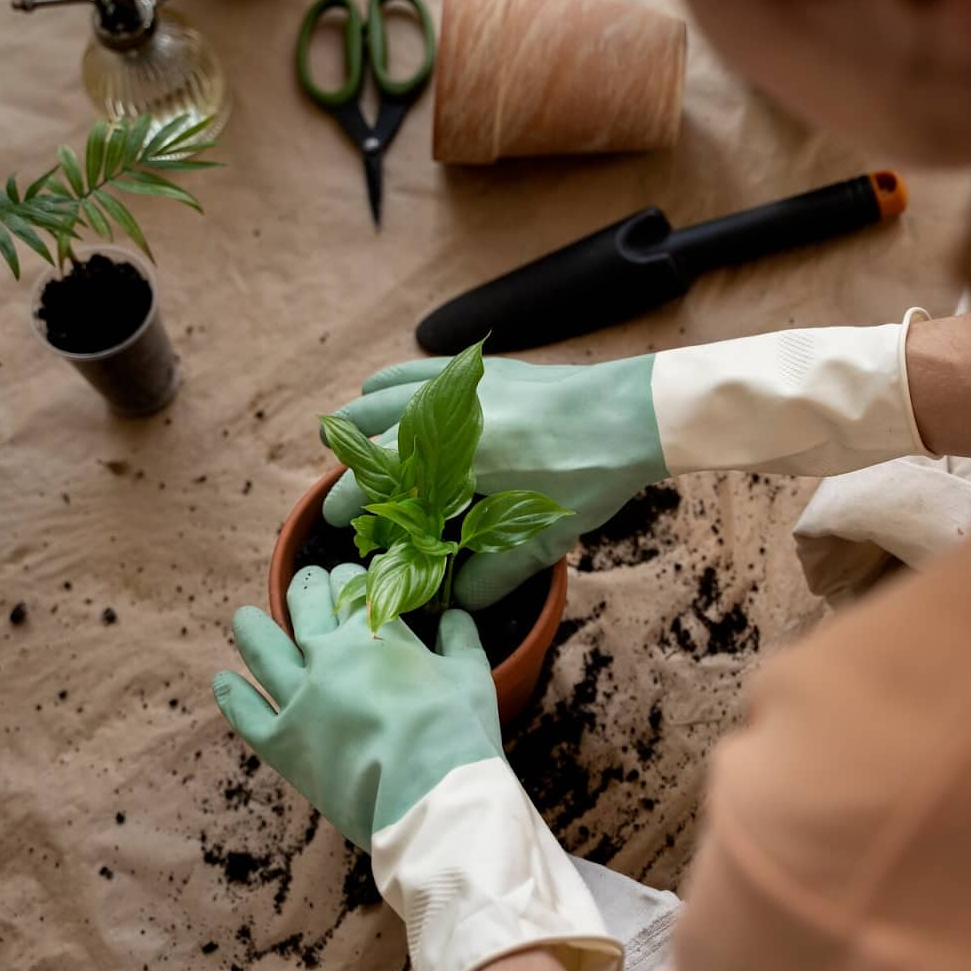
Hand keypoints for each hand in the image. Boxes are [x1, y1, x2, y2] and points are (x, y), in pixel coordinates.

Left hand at [213, 565, 620, 970]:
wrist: (427, 793)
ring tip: (243, 618)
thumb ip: (460, 638)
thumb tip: (453, 614)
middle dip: (307, 589)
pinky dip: (232, 695)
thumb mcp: (471, 674)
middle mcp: (328, 654)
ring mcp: (298, 698)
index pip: (356, 587)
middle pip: (308, 608)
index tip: (353, 575)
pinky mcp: (281, 743)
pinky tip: (224, 680)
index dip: (353, 577)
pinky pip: (246, 715)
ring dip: (252, 630)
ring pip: (264, 652)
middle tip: (307, 582)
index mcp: (375, 631)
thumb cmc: (456, 729)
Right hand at [325, 318, 928, 609]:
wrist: (636, 412)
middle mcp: (447, 412)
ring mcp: (463, 384)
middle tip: (343, 489)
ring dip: (364, 420)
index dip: (347, 503)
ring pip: (385, 394)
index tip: (334, 522)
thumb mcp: (544, 533)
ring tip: (354, 444)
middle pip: (368, 431)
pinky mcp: (486, 368)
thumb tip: (459, 602)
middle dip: (349, 462)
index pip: (376, 478)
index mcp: (455, 454)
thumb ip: (496, 570)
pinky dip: (393, 383)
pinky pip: (420, 369)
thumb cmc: (591, 473)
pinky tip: (387, 394)